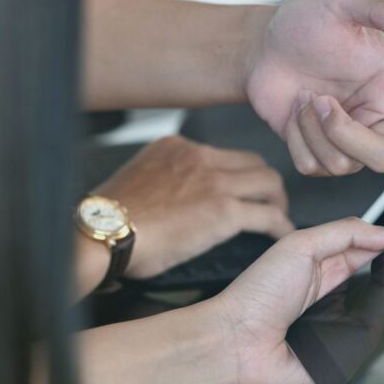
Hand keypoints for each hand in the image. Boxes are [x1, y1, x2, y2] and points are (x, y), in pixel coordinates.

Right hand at [78, 136, 292, 290]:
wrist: (101, 232)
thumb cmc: (108, 219)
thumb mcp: (137, 180)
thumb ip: (163, 181)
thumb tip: (173, 201)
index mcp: (176, 147)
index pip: (223, 155)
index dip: (238, 175)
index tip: (242, 192)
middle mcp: (199, 156)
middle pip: (254, 163)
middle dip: (266, 184)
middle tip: (270, 205)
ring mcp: (214, 181)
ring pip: (269, 183)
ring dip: (278, 202)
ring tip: (279, 220)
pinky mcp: (224, 210)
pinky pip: (268, 215)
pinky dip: (280, 225)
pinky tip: (281, 236)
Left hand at [210, 218, 383, 383]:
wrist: (234, 342)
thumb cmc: (257, 294)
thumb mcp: (300, 246)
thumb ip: (345, 233)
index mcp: (322, 265)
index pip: (366, 250)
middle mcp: (333, 294)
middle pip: (377, 280)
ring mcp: (338, 326)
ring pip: (379, 312)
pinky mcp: (340, 355)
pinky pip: (369, 344)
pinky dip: (374, 334)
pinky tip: (378, 324)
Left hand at [245, 0, 383, 210]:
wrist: (262, 44)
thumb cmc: (306, 21)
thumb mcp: (343, 1)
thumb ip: (380, 8)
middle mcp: (381, 117)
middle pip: (382, 160)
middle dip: (345, 135)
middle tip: (320, 98)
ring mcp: (350, 139)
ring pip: (341, 165)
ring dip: (313, 129)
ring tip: (306, 95)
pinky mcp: (320, 152)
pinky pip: (311, 167)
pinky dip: (295, 138)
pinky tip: (295, 110)